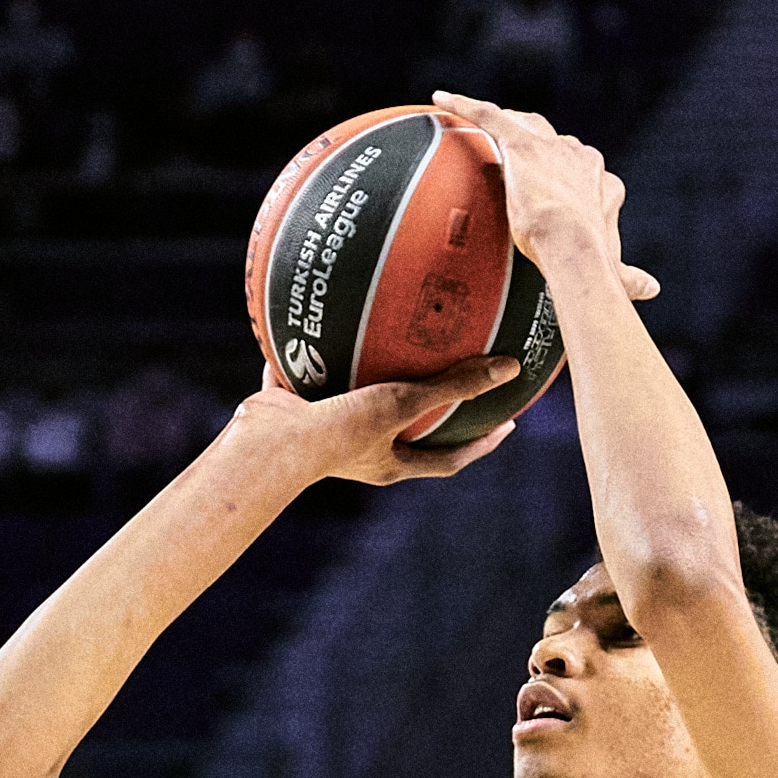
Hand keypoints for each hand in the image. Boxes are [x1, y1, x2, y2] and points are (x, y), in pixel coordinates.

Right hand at [226, 358, 528, 485]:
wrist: (268, 444)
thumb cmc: (338, 431)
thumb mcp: (403, 404)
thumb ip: (453, 386)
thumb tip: (510, 367)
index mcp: (389, 463)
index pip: (448, 460)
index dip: (480, 444)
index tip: (505, 423)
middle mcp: (361, 452)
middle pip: (406, 431)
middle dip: (430, 409)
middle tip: (457, 378)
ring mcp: (327, 429)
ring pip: (358, 399)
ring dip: (372, 374)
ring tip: (390, 336)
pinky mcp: (296, 408)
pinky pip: (312, 372)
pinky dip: (319, 348)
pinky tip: (327, 313)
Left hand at [433, 90, 624, 279]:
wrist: (571, 245)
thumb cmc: (591, 262)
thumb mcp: (610, 268)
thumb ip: (628, 277)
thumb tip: (652, 290)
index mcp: (600, 180)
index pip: (581, 168)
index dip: (565, 175)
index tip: (550, 188)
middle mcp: (578, 155)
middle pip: (554, 140)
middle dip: (537, 143)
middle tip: (514, 153)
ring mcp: (550, 146)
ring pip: (525, 124)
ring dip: (507, 122)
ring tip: (483, 124)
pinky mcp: (520, 143)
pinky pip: (487, 116)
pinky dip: (464, 105)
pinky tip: (440, 97)